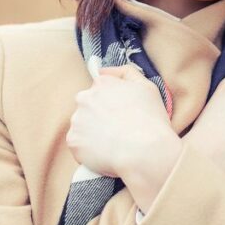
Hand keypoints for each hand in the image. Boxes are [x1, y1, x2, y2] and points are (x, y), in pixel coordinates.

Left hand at [67, 64, 179, 178]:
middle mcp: (84, 98)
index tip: (120, 112)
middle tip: (118, 128)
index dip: (111, 101)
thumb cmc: (150, 120)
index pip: (99, 88)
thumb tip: (103, 71)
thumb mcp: (147, 87)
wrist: (146, 151)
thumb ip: (126, 72)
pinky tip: (106, 153)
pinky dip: (89, 150)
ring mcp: (77, 120)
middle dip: (99, 115)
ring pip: (82, 126)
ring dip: (93, 132)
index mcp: (102, 84)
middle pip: (88, 106)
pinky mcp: (73, 141)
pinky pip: (79, 145)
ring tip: (114, 143)